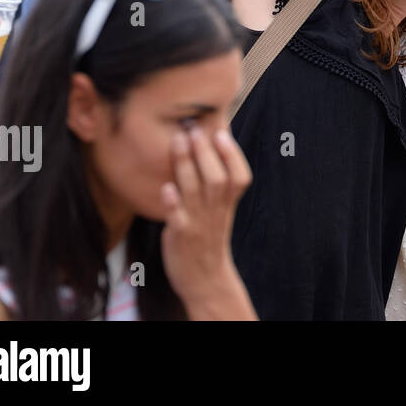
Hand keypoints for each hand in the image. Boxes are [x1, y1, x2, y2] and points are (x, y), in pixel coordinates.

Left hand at [160, 127, 251, 311]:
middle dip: (205, 152)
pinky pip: (177, 218)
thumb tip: (215, 143)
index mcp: (228, 203)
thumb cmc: (210, 235)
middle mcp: (216, 211)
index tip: (221, 132)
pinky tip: (166, 187)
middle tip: (194, 128)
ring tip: (178, 141)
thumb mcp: (222, 209)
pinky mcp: (181, 236)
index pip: (239, 176)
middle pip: (216, 178)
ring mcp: (198, 223)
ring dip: (186, 165)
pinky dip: (173, 203)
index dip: (232, 154)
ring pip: (195, 191)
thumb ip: (218, 181)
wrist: (205, 277)